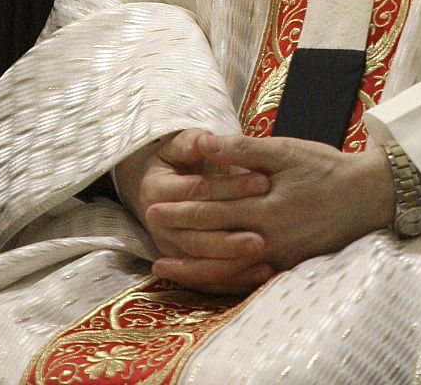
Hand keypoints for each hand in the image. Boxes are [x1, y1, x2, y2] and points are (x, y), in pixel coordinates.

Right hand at [115, 128, 273, 293]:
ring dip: (232, 263)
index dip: (230, 186)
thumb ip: (194, 141)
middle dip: (230, 236)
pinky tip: (262, 273)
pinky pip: (208, 279)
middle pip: (197, 234)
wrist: (162, 184)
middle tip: (262, 236)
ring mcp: (169, 248)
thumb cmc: (180, 157)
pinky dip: (234, 279)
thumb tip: (207, 140)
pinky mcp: (183, 265)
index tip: (264, 182)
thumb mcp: (181, 143)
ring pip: (201, 261)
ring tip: (264, 254)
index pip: (197, 190)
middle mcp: (158, 225)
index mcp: (156, 190)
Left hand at [131, 131, 395, 291]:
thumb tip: (205, 143)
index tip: (154, 205)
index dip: (181, 207)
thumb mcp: (286, 150)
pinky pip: (245, 281)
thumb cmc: (325, 168)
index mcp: (265, 206)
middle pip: (212, 240)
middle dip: (179, 233)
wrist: (367, 196)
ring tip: (163, 268)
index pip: (212, 208)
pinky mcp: (286, 267)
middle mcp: (268, 238)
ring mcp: (277, 257)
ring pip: (224, 270)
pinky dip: (219, 282)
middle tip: (150, 226)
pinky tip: (203, 280)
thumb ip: (243, 150)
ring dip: (191, 269)